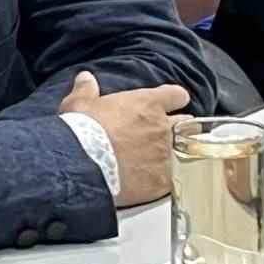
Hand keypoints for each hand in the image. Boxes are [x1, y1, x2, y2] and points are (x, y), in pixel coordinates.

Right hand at [60, 71, 190, 206]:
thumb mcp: (78, 104)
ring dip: (162, 157)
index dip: (173, 99)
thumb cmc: (84, 130)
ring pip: (175, 154)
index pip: (176, 95)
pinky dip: (156, 182)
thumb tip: (85, 78)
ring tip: (145, 165)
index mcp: (148, 104)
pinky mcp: (160, 182)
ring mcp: (164, 156)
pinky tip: (143, 185)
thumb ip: (86, 90)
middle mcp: (162, 129)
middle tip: (160, 134)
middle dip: (177, 128)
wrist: (83, 164)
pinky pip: (165, 181)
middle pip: (184, 124)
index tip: (167, 103)